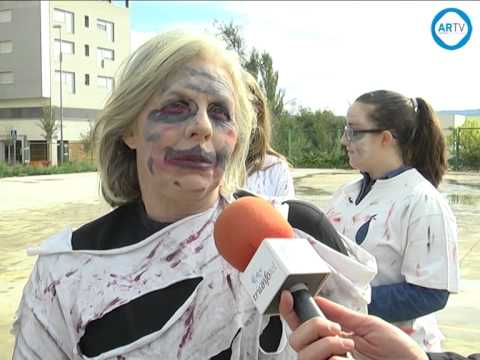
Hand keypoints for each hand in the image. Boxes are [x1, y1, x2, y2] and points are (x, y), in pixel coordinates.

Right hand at [279, 291, 427, 359]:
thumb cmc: (399, 352)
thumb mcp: (369, 325)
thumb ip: (341, 313)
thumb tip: (318, 299)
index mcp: (333, 337)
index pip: (303, 325)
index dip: (290, 311)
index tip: (289, 296)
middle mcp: (327, 353)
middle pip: (295, 339)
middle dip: (311, 327)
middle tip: (334, 328)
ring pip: (302, 354)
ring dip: (324, 343)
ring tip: (347, 344)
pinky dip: (332, 356)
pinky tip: (348, 356)